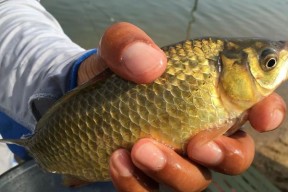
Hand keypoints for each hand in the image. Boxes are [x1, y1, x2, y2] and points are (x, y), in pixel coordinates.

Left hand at [78, 22, 286, 191]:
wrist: (85, 97)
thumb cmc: (115, 72)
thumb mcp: (117, 49)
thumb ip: (128, 44)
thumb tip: (151, 65)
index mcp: (207, 95)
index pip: (253, 104)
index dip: (267, 111)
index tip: (262, 116)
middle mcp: (199, 130)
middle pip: (233, 156)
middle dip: (224, 155)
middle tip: (197, 144)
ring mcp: (174, 157)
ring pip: (195, 180)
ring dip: (173, 170)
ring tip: (140, 148)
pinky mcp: (146, 176)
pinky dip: (136, 183)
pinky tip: (116, 160)